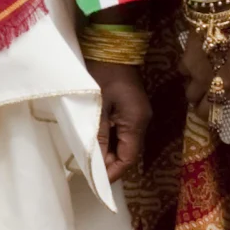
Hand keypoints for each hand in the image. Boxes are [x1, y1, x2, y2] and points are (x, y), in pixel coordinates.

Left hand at [90, 58, 150, 177]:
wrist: (112, 46)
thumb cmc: (102, 74)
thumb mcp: (97, 106)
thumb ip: (98, 135)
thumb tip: (96, 163)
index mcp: (136, 121)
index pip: (128, 158)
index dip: (113, 172)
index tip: (96, 183)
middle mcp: (142, 121)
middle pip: (128, 153)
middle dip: (109, 164)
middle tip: (87, 172)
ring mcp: (138, 115)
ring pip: (125, 143)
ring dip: (108, 153)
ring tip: (89, 159)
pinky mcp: (132, 110)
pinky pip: (123, 132)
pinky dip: (110, 140)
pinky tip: (95, 142)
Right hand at [178, 15, 229, 144]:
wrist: (222, 6)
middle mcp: (219, 86)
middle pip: (209, 114)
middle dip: (212, 119)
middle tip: (218, 117)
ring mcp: (199, 75)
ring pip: (192, 98)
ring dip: (198, 100)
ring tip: (203, 95)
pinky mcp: (187, 61)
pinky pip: (185, 75)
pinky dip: (189, 77)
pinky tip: (195, 70)